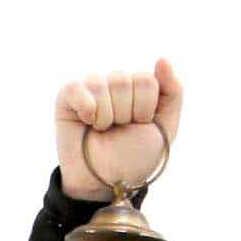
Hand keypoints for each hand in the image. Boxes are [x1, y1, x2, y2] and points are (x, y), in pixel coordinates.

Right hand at [55, 60, 184, 200]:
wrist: (107, 182)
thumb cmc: (135, 158)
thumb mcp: (165, 128)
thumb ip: (173, 92)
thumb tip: (162, 58)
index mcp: (137, 88)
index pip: (146, 81)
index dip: (145, 110)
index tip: (139, 126)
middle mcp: (114, 83)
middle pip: (124, 80)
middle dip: (126, 114)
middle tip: (119, 131)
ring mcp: (90, 88)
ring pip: (102, 84)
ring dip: (107, 118)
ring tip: (103, 131)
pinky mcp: (67, 97)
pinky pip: (78, 88)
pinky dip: (87, 110)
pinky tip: (87, 123)